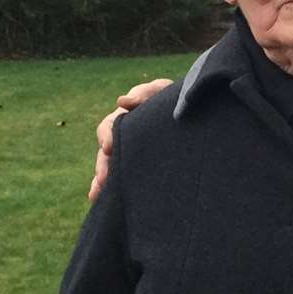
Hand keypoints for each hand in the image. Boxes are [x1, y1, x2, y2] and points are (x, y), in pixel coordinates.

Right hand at [88, 79, 173, 200]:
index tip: (108, 147)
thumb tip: (122, 102)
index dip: (106, 136)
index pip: (108, 127)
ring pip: (112, 169)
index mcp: (124, 118)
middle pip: (106, 154)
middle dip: (103, 167)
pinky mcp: (141, 168)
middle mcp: (123, 139)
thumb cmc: (172, 98)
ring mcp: (131, 155)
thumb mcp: (161, 91)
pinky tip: (105, 203)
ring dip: (104, 182)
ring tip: (99, 196)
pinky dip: (114, 191)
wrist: (194, 111)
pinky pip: (126, 181)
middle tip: (103, 180)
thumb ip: (144, 94)